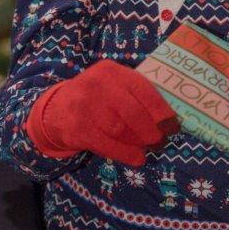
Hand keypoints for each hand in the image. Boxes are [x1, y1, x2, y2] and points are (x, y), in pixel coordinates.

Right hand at [26, 59, 179, 165]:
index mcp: (112, 71)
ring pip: (119, 129)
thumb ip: (134, 95)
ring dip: (138, 142)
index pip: (142, 89)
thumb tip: (166, 118)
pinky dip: (124, 153)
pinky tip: (136, 158)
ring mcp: (84, 105)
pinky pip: (105, 144)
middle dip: (150, 129)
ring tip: (147, 148)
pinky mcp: (76, 128)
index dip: (160, 109)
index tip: (173, 125)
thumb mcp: (113, 86)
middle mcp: (97, 84)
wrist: (55, 109)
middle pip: (132, 111)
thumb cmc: (96, 98)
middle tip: (160, 140)